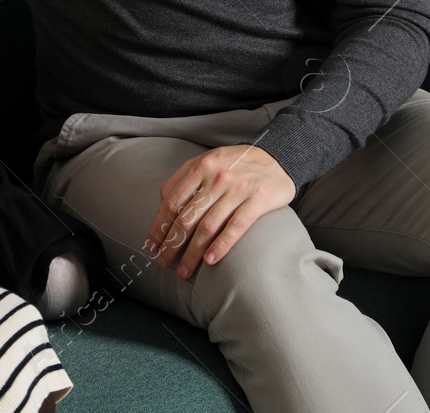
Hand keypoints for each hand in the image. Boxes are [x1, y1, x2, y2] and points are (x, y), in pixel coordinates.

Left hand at [145, 145, 295, 279]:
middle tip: (164, 263)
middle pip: (187, 218)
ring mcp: (238, 189)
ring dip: (193, 253)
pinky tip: (210, 261)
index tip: (151, 246)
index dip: (159, 226)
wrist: (278, 157)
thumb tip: (162, 203)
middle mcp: (217, 177)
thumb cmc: (236, 164)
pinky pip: (236, 227)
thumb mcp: (207, 161)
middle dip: (172, 245)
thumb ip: (184, 178)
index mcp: (200, 167)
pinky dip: (221, 246)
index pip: (172, 202)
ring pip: (208, 226)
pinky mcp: (258, 200)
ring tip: (184, 271)